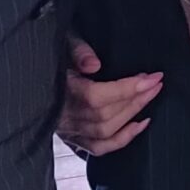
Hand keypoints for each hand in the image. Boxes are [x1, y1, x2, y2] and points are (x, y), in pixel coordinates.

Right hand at [60, 36, 161, 157]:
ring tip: (150, 96)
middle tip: (156, 83)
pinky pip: (99, 148)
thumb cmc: (53, 53)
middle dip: (135, 98)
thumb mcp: (62, 41)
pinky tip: (140, 124)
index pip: (95, 96)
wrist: (32, 72)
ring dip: (132, 113)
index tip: (151, 78)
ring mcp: (67, 130)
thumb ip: (77, 50)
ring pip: (104, 131)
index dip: (126, 89)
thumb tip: (94, 64)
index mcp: (57, 90)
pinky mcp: (72, 139)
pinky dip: (122, 139)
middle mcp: (62, 115)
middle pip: (104, 115)